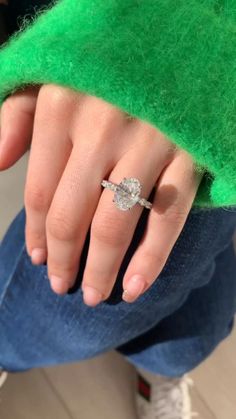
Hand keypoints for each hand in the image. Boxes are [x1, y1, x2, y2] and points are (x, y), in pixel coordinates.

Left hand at [0, 84, 202, 305]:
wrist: (175, 47)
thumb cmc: (104, 70)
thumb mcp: (52, 78)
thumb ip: (18, 117)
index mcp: (61, 109)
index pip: (39, 192)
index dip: (35, 233)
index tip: (36, 257)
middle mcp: (101, 128)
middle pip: (71, 216)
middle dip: (63, 260)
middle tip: (61, 284)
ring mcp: (147, 143)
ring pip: (113, 225)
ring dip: (101, 270)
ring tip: (94, 296)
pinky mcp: (186, 155)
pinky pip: (167, 218)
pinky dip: (151, 258)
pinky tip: (135, 286)